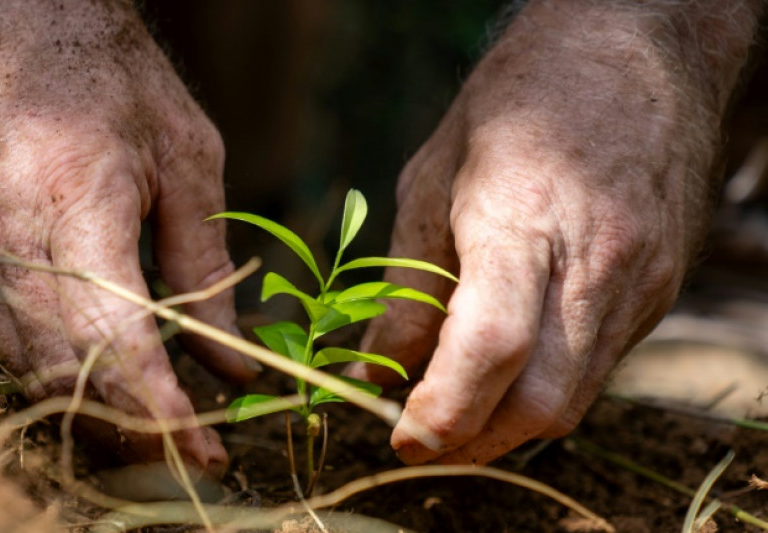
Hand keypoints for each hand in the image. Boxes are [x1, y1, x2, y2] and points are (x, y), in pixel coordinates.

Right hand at [0, 0, 258, 474]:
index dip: (162, 411)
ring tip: (160, 431)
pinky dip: (63, 377)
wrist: (8, 23)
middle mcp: (9, 242)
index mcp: (73, 206)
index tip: (208, 450)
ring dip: (96, 414)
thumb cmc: (111, 75)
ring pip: (32, 371)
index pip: (115, 343)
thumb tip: (235, 366)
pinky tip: (108, 385)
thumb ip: (208, 268)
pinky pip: (11, 342)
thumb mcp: (189, 159)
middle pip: (67, 375)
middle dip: (133, 430)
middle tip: (192, 452)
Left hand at [351, 0, 759, 463]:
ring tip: (458, 409)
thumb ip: (407, 286)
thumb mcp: (431, 181)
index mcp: (523, 220)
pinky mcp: (660, 290)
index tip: (400, 437)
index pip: (490, 346)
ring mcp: (639, 281)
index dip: (442, 411)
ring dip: (508, 423)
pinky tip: (511, 367)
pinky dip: (546, 386)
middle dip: (474, 440)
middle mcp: (596, 262)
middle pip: (540, 401)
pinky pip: (599, 367)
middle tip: (420, 437)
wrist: (631, 51)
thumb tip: (378, 372)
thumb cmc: (515, 105)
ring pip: (575, 398)